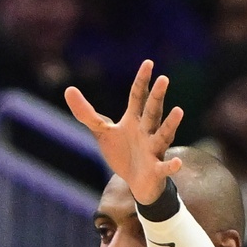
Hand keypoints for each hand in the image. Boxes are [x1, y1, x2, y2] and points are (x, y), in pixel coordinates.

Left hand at [65, 60, 182, 204]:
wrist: (135, 183)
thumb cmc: (122, 153)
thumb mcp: (102, 132)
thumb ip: (87, 113)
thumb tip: (68, 89)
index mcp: (134, 120)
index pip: (138, 96)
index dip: (142, 80)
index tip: (148, 63)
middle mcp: (147, 131)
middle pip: (152, 111)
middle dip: (157, 96)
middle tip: (163, 79)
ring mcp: (154, 150)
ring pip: (163, 135)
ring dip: (170, 124)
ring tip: (178, 111)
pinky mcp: (156, 170)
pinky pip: (165, 167)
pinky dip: (171, 166)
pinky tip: (177, 163)